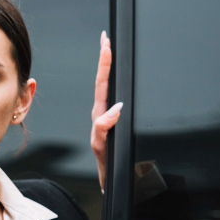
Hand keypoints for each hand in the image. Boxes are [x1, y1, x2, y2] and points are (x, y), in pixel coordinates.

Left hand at [91, 31, 122, 192]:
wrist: (112, 180)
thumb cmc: (107, 164)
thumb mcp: (102, 146)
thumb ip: (105, 129)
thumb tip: (114, 109)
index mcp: (100, 115)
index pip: (102, 84)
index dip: (104, 64)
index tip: (106, 45)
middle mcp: (105, 113)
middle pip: (105, 81)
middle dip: (105, 59)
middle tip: (106, 39)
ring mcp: (110, 117)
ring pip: (109, 89)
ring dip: (109, 68)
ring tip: (108, 48)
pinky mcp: (116, 123)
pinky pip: (116, 102)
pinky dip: (116, 90)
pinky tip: (118, 83)